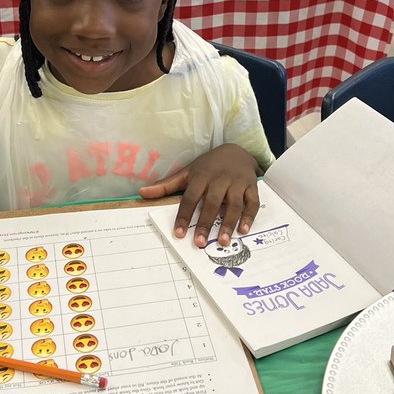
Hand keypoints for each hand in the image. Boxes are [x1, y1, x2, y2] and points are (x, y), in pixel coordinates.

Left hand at [138, 144, 259, 247]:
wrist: (237, 150)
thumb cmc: (208, 166)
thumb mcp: (187, 172)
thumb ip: (166, 185)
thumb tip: (141, 193)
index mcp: (201, 176)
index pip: (190, 197)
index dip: (183, 215)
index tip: (178, 233)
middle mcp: (219, 179)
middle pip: (211, 202)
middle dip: (205, 223)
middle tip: (199, 242)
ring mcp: (237, 183)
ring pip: (233, 204)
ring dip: (228, 223)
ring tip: (222, 242)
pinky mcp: (251, 186)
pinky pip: (252, 202)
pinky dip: (249, 216)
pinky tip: (243, 230)